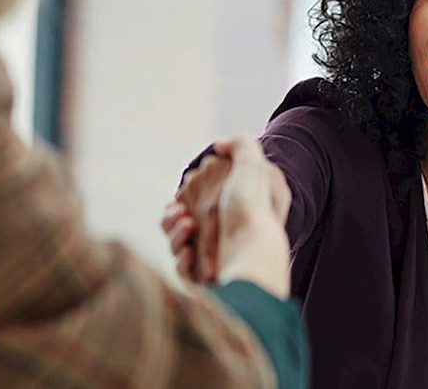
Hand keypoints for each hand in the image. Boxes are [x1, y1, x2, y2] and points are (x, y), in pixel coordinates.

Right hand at [168, 136, 291, 298]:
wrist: (252, 257)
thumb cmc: (253, 211)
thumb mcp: (253, 166)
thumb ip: (239, 145)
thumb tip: (219, 146)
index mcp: (238, 212)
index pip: (203, 201)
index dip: (188, 195)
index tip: (183, 191)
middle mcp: (227, 237)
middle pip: (183, 222)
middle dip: (173, 215)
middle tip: (179, 212)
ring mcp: (216, 260)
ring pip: (178, 245)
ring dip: (174, 233)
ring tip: (186, 226)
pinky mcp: (206, 281)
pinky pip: (183, 269)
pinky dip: (182, 259)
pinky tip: (189, 253)